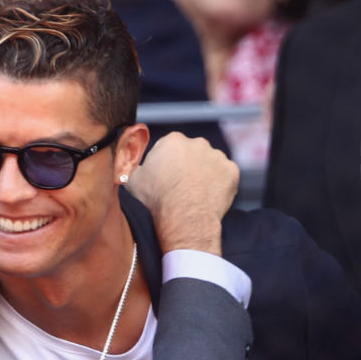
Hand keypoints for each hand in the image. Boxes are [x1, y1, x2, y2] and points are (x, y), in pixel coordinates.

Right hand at [127, 132, 238, 253]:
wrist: (184, 219)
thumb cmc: (156, 200)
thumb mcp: (131, 181)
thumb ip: (131, 167)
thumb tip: (128, 165)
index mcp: (172, 141)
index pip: (170, 147)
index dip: (168, 163)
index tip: (166, 178)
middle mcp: (197, 143)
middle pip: (192, 153)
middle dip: (188, 166)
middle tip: (182, 187)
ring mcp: (217, 156)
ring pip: (211, 163)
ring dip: (206, 174)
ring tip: (196, 195)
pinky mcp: (232, 170)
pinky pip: (226, 175)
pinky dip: (220, 184)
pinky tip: (209, 197)